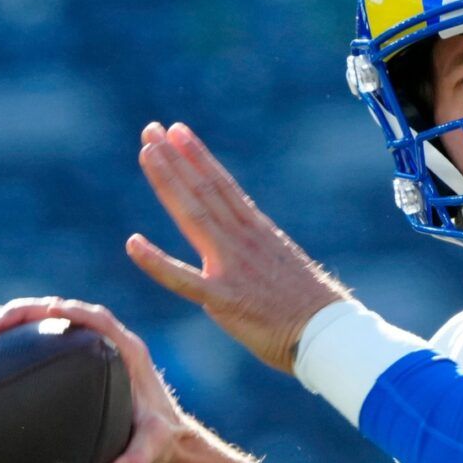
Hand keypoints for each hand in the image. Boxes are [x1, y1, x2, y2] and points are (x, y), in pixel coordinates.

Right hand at [0, 297, 188, 462]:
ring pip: (47, 318)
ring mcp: (90, 346)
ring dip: (11, 318)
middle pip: (62, 310)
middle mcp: (108, 342)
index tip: (34, 314)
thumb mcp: (151, 451)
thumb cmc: (159, 443)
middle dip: (22, 312)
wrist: (165, 440)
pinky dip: (14, 337)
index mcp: (128, 351)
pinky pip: (42, 336)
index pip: (95, 320)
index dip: (65, 312)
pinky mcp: (76, 358)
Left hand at [128, 122, 351, 373]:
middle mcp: (244, 241)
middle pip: (204, 190)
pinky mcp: (224, 299)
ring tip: (147, 153)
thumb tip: (248, 254)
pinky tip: (133, 243)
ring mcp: (233, 267)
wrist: (330, 334)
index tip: (179, 132)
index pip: (223, 186)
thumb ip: (260, 256)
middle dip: (175, 158)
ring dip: (168, 182)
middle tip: (151, 129)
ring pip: (194, 215)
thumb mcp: (286, 268)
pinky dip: (156, 261)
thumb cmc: (312, 311)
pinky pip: (183, 279)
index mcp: (259, 233)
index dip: (198, 157)